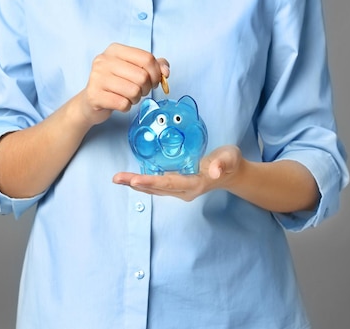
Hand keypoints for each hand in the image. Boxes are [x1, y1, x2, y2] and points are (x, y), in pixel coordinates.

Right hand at [76, 43, 169, 125]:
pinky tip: (119, 103)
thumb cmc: (116, 84)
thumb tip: (165, 71)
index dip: (156, 73)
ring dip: (136, 98)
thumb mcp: (134, 69)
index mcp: (115, 50)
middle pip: (142, 76)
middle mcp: (104, 60)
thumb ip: (153, 65)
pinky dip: (126, 107)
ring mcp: (97, 77)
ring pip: (133, 91)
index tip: (153, 81)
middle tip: (139, 91)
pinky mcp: (94, 95)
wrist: (91, 101)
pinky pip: (123, 104)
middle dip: (146, 88)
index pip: (147, 58)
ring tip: (128, 97)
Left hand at [113, 145, 242, 200]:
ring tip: (118, 179)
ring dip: (135, 184)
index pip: (170, 183)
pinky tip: (131, 178)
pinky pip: (157, 186)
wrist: (232, 173)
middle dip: (136, 184)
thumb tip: (214, 170)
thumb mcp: (229, 159)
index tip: (136, 179)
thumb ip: (222, 164)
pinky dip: (143, 182)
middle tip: (117, 178)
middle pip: (157, 188)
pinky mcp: (177, 185)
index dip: (152, 182)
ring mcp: (180, 190)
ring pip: (154, 189)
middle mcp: (185, 190)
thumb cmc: (230, 162)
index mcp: (195, 184)